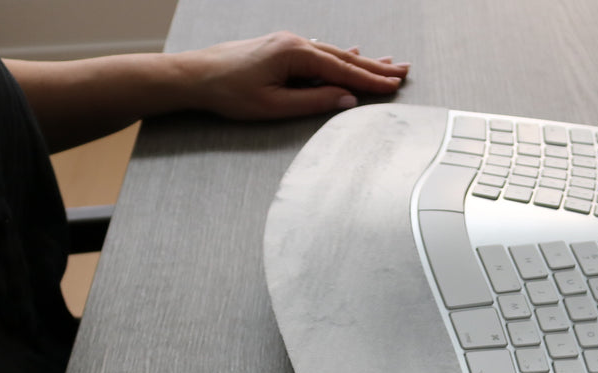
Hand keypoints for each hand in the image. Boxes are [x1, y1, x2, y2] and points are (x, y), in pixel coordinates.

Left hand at [180, 32, 409, 119]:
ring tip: (385, 64)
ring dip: (360, 61)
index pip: (343, 69)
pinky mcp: (279, 49)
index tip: (394, 86)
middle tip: (402, 71)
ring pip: (332, 54)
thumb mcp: (275, 105)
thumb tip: (346, 100)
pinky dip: (338, 56)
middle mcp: (294, 42)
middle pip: (343, 57)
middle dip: (374, 67)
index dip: (371, 81)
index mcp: (295, 53)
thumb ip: (314, 102)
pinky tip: (349, 54)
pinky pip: (317, 52)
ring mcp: (286, 43)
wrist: (195, 76)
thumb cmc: (229, 92)